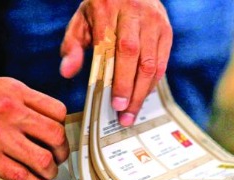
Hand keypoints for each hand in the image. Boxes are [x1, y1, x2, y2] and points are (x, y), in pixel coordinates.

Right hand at [0, 78, 68, 179]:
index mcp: (13, 90)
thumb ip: (20, 103)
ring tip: (47, 175)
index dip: (63, 127)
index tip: (58, 137)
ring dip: (50, 172)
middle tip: (58, 159)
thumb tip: (45, 126)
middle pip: (56, 135)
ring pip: (43, 159)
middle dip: (62, 152)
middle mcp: (10, 110)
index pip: (57, 111)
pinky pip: (22, 176)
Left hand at [59, 0, 172, 126]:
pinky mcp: (166, 30)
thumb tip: (67, 72)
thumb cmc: (102, 8)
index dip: (115, 77)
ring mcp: (154, 21)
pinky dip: (152, 82)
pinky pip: (162, 62)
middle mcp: (134, 12)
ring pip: (151, 63)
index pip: (111, 46)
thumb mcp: (81, 20)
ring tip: (132, 112)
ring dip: (142, 92)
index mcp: (108, 7)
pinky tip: (142, 95)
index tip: (113, 102)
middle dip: (129, 89)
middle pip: (134, 57)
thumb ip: (72, 45)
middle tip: (123, 115)